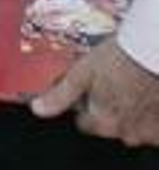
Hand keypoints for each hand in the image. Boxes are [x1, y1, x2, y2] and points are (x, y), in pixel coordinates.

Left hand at [32, 39, 158, 145]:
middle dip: (106, 106)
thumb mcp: (81, 72)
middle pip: (108, 124)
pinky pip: (152, 124)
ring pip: (131, 125)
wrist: (155, 50)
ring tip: (129, 82)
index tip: (87, 87)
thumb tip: (38, 109)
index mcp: (104, 123)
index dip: (81, 103)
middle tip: (110, 80)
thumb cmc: (121, 58)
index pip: (83, 123)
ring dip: (128, 109)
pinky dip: (148, 111)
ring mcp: (150, 132)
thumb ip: (59, 95)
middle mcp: (128, 133)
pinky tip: (144, 91)